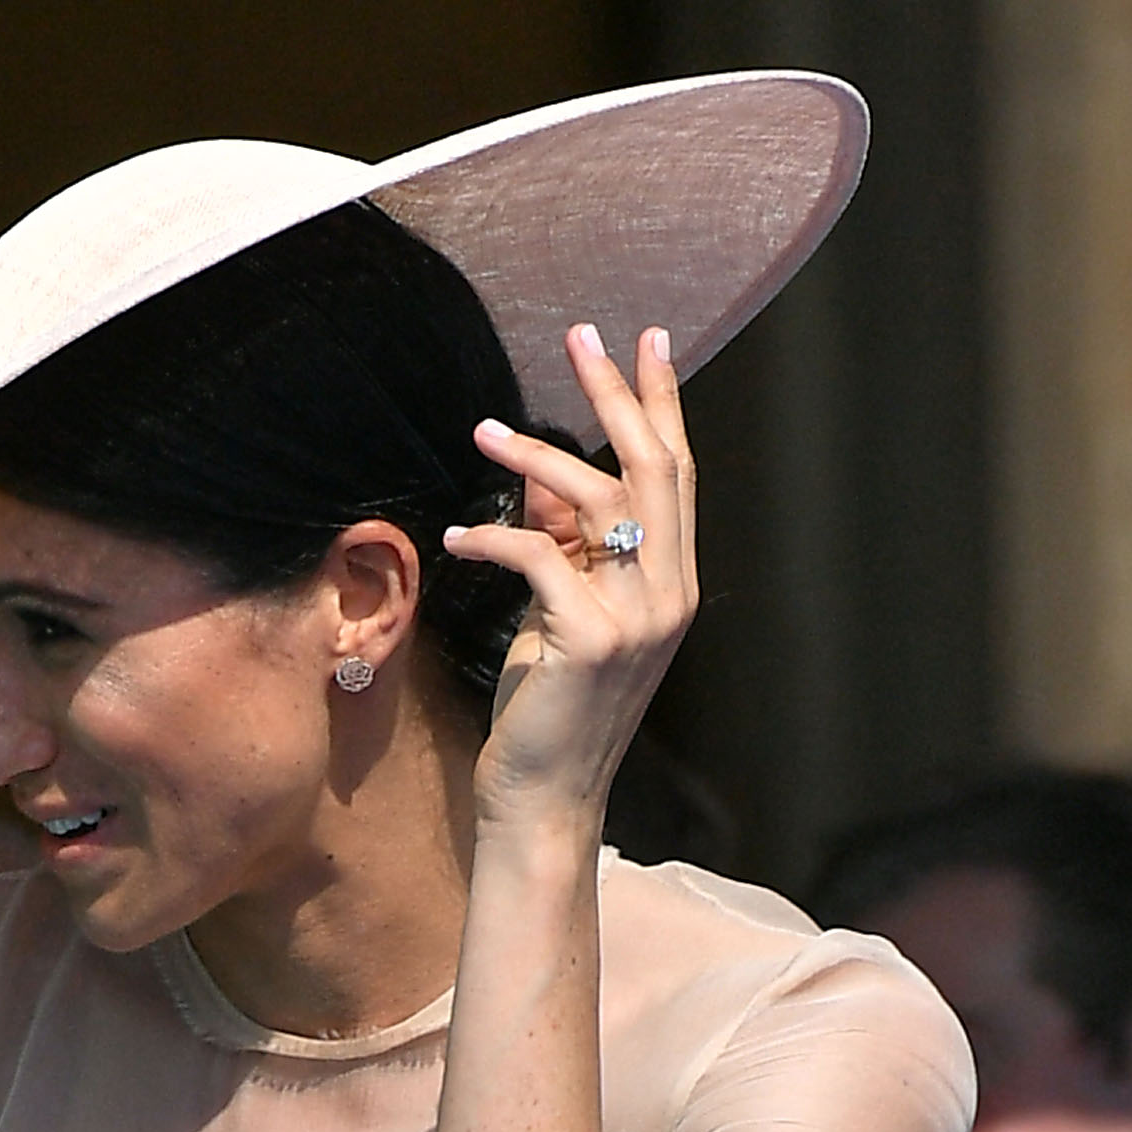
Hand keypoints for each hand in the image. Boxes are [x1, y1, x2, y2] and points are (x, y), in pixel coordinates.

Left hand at [444, 323, 699, 831]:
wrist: (542, 798)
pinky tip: (456, 538)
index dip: (661, 403)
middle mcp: (670, 592)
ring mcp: (638, 617)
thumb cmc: (546, 711)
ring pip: (598, 501)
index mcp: (671, 580)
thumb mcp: (556, 616)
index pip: (675, 473)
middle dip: (616, 393)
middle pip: (651, 466)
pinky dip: (494, 540)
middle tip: (581, 334)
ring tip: (483, 432)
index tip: (646, 340)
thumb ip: (563, 550)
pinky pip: (541, 559)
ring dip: (536, 458)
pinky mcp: (591, 641)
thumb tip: (541, 484)